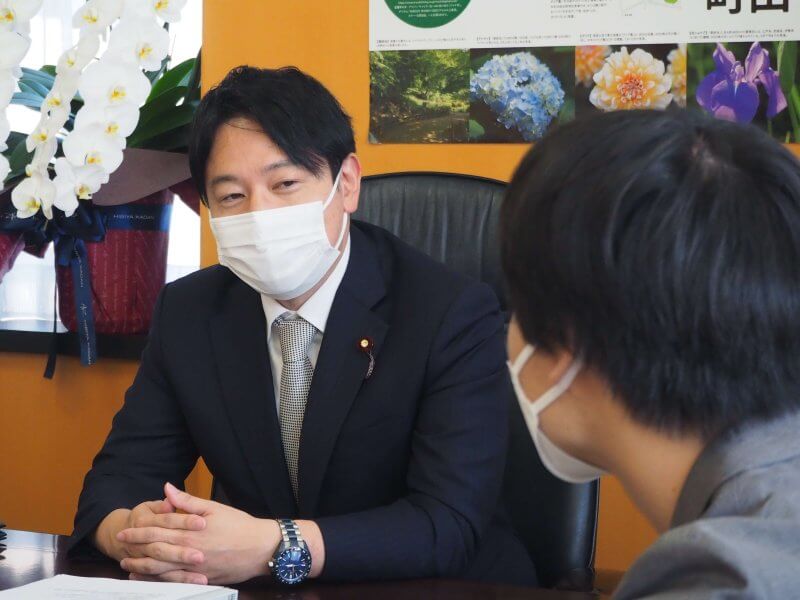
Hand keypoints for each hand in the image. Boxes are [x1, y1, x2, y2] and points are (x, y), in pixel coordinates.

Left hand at [118, 482, 279, 584]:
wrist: (260, 548)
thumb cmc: (240, 526)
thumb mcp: (214, 508)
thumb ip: (187, 502)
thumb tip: (167, 489)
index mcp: (191, 531)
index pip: (159, 529)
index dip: (139, 531)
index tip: (125, 531)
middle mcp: (189, 550)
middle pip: (155, 549)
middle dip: (136, 548)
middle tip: (120, 547)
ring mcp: (194, 568)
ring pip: (161, 568)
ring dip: (142, 566)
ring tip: (127, 563)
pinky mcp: (201, 579)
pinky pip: (174, 581)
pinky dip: (157, 580)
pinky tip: (148, 578)